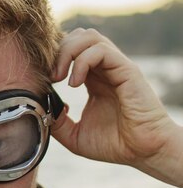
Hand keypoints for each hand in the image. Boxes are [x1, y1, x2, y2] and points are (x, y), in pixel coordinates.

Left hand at [51, 29, 182, 186]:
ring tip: (60, 78)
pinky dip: (81, 62)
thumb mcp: (75, 136)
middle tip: (51, 78)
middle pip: (77, 36)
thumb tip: (43, 106)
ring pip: (88, 36)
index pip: (71, 51)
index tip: (43, 81)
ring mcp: (116, 67)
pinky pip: (100, 50)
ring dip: (67, 51)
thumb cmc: (115, 145)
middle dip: (57, 51)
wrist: (143, 151)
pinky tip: (74, 84)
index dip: (53, 59)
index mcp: (93, 80)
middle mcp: (105, 69)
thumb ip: (57, 122)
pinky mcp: (126, 70)